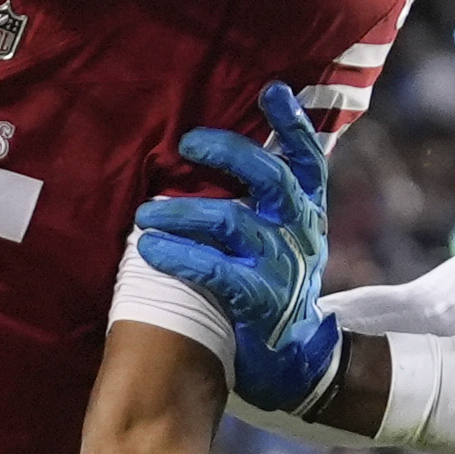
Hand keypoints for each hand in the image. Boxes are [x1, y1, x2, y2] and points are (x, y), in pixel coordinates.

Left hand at [137, 80, 340, 410]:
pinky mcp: (258, 301)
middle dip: (228, 153)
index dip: (293, 125)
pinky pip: (215, 270)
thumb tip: (231, 150)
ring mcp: (281, 267)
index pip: (309, 161)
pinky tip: (150, 249)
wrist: (295, 362)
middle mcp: (299, 233)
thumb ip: (268, 199)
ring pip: (234, 222)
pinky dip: (180, 256)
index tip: (272, 91)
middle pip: (270, 178)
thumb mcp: (287, 239)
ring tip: (146, 213)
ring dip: (184, 211)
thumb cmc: (277, 288)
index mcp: (307, 213)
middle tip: (188, 142)